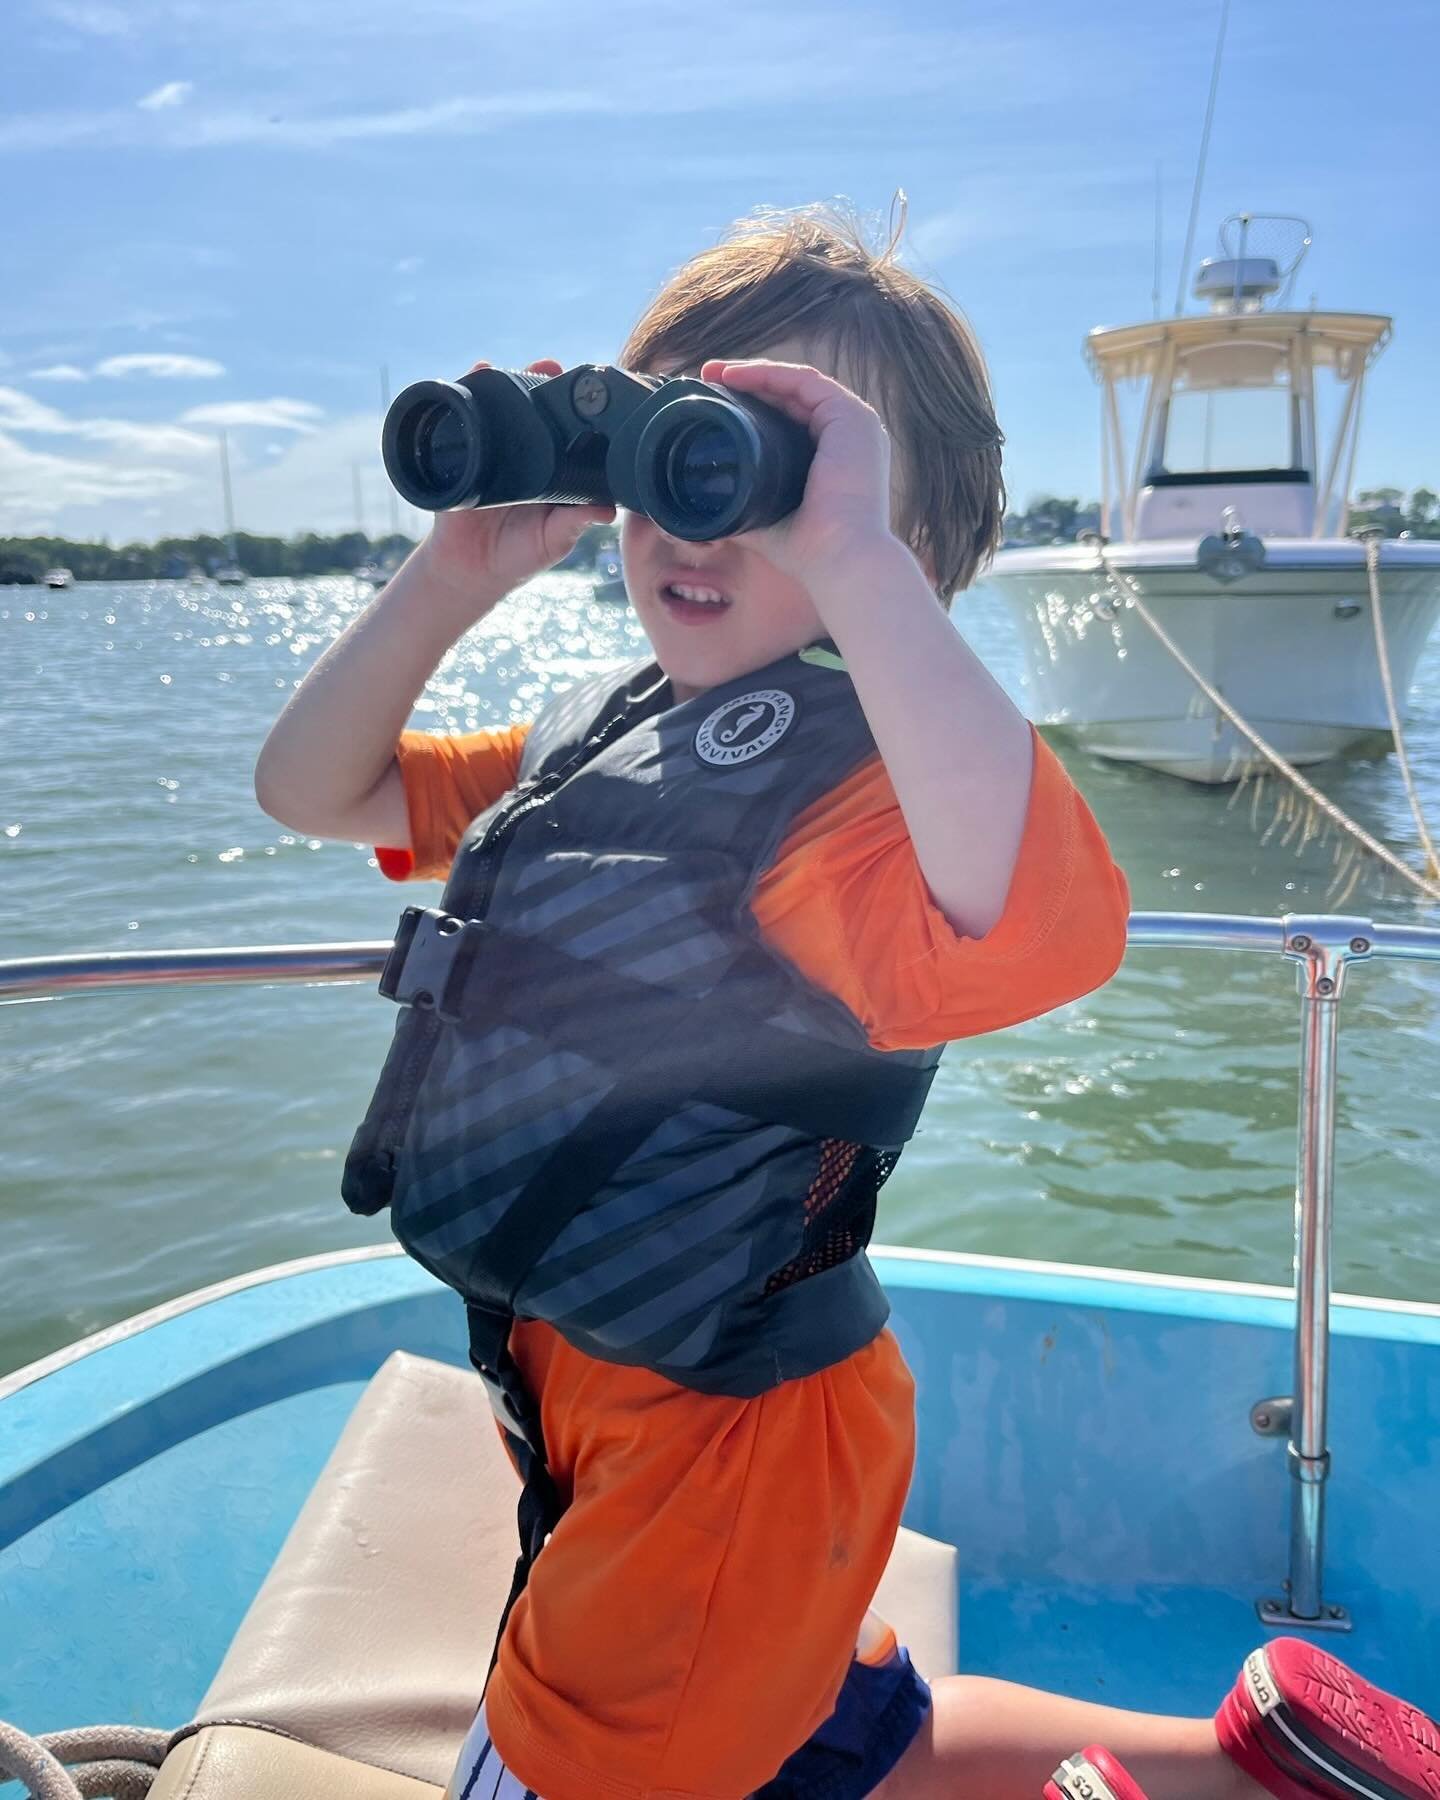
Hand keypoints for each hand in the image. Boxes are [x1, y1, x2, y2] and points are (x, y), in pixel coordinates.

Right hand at [421, 358, 614, 609]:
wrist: (470, 572)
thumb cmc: (520, 555)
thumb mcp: (555, 539)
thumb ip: (577, 522)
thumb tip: (607, 509)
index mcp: (550, 467)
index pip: (564, 427)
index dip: (574, 407)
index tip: (586, 388)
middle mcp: (522, 452)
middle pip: (531, 407)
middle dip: (539, 381)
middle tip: (549, 367)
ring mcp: (491, 450)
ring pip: (498, 406)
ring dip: (502, 380)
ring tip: (508, 365)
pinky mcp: (462, 455)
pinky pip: (463, 418)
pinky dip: (467, 392)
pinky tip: (475, 373)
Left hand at [698, 358, 900, 594]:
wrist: (841, 559)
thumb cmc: (810, 552)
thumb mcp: (766, 523)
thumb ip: (742, 509)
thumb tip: (706, 509)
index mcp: (834, 460)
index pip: (792, 421)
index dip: (754, 407)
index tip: (716, 403)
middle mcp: (848, 438)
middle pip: (793, 399)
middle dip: (750, 384)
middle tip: (710, 379)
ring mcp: (854, 425)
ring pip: (797, 384)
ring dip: (755, 373)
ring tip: (717, 372)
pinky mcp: (852, 417)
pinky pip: (805, 382)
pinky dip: (770, 374)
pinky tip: (738, 375)